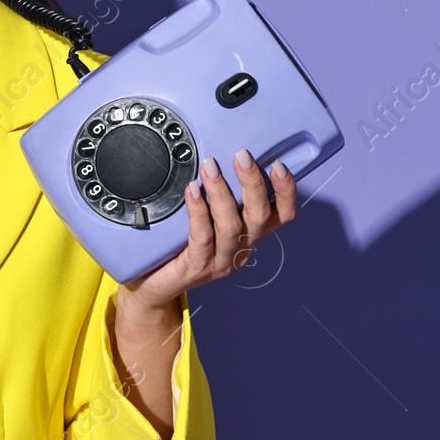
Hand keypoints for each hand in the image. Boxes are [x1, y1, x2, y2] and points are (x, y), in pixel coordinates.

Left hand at [122, 149, 297, 311]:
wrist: (153, 285)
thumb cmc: (178, 245)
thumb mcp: (205, 216)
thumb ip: (217, 194)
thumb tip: (218, 154)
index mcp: (248, 235)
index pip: (281, 216)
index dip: (285, 192)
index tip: (278, 165)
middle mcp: (240, 249)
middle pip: (259, 217)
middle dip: (253, 183)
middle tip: (241, 156)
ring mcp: (220, 261)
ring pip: (232, 227)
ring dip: (222, 193)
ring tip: (210, 167)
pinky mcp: (197, 268)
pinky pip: (202, 237)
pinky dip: (199, 211)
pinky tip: (192, 191)